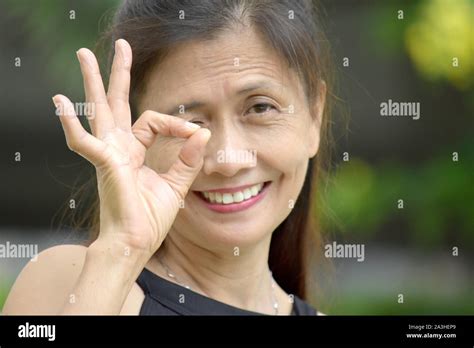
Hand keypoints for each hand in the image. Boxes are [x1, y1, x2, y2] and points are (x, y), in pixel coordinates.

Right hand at [53, 39, 210, 255]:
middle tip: (121, 45)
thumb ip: (187, 160)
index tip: (196, 134)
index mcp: (134, 151)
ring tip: (83, 54)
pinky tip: (60, 101)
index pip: (153, 122)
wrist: (135, 243)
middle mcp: (118, 148)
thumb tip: (203, 132)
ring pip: (98, 110)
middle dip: (118, 74)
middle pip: (117, 103)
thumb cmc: (150, 218)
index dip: (177, 124)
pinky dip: (70, 123)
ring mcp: (108, 154)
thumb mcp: (175, 185)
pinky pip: (84, 141)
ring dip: (91, 82)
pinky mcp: (104, 164)